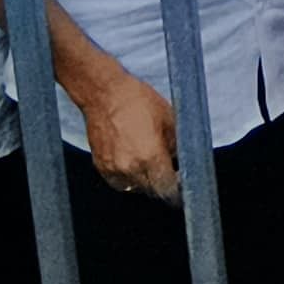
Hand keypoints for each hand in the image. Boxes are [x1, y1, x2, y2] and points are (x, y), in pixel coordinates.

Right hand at [76, 63, 180, 202]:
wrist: (104, 93)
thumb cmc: (137, 100)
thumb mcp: (169, 118)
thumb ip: (177, 145)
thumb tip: (182, 160)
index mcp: (150, 157)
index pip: (168, 188)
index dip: (177, 187)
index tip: (180, 181)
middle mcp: (131, 168)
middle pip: (152, 190)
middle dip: (162, 183)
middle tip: (167, 170)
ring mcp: (114, 169)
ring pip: (135, 188)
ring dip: (144, 181)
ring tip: (148, 163)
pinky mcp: (101, 167)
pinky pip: (119, 182)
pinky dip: (128, 177)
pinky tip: (133, 161)